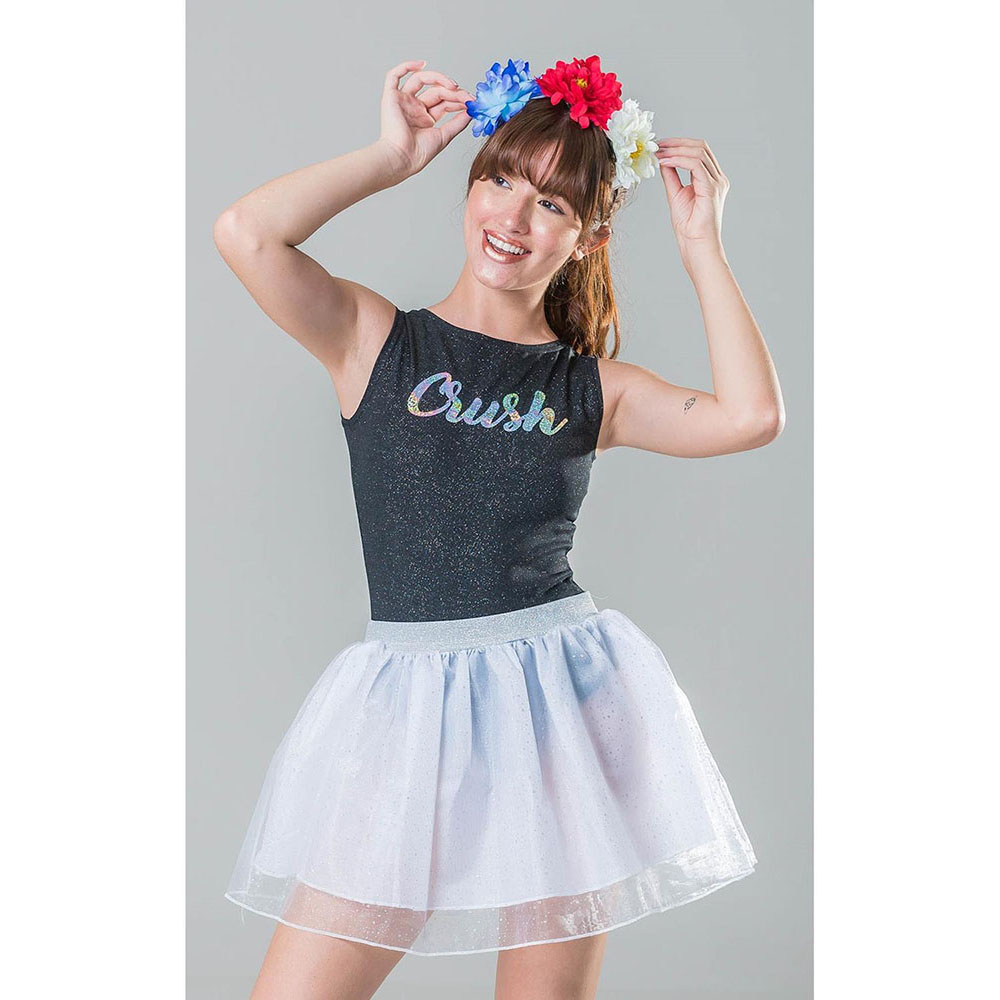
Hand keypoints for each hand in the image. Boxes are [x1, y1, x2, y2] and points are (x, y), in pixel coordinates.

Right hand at [377, 59, 474, 177]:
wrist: (403, 158)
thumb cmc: (419, 153)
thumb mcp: (445, 136)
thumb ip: (458, 123)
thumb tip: (471, 111)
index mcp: (425, 119)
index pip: (444, 102)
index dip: (458, 99)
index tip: (472, 101)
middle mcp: (414, 108)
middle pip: (435, 91)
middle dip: (452, 92)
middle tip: (466, 96)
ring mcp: (403, 101)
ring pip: (420, 79)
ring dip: (438, 78)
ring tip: (453, 86)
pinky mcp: (391, 97)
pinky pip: (394, 75)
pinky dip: (406, 66)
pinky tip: (422, 64)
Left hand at [654, 137, 729, 259]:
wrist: (696, 245)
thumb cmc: (688, 227)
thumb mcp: (675, 194)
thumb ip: (671, 176)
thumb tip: (663, 159)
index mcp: (711, 179)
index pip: (698, 151)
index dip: (679, 144)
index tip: (660, 145)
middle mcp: (717, 178)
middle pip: (700, 147)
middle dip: (677, 143)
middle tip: (658, 145)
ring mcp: (717, 182)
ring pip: (698, 152)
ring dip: (676, 150)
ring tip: (659, 153)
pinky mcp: (712, 189)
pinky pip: (695, 165)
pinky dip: (678, 160)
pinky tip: (665, 162)